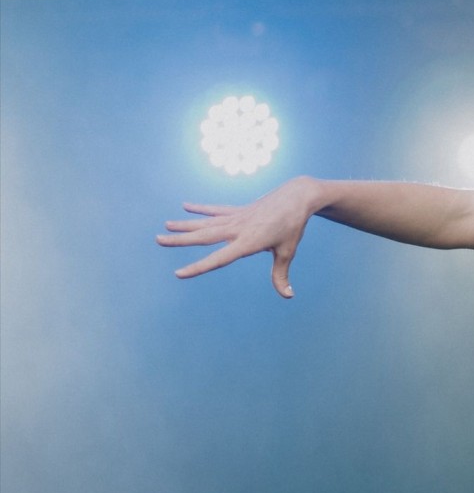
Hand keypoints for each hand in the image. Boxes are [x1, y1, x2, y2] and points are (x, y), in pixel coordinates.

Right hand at [156, 177, 317, 297]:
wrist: (297, 197)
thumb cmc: (293, 227)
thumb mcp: (288, 251)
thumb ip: (281, 274)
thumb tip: (288, 296)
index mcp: (248, 242)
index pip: (219, 259)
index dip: (198, 267)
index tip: (178, 273)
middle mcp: (238, 229)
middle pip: (204, 236)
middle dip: (180, 239)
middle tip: (158, 240)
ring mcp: (237, 217)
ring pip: (206, 222)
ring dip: (185, 224)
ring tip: (165, 226)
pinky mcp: (239, 210)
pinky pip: (216, 210)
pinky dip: (201, 209)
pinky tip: (186, 206)